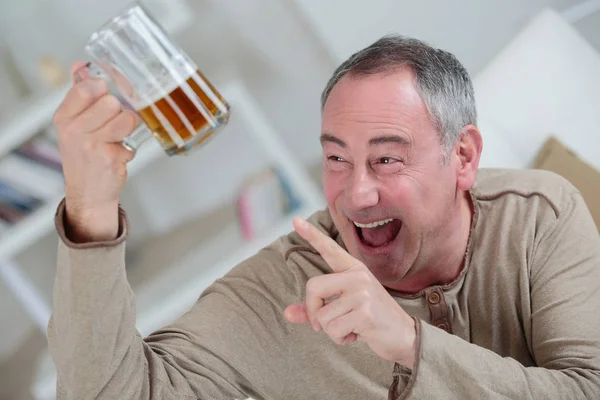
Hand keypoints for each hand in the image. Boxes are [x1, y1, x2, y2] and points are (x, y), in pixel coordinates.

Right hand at [53, 61, 137, 241]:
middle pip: (110, 101)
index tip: (105, 93)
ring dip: (128, 126)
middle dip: (118, 110)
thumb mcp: (73, 124)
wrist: (88, 193)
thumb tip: (80, 66)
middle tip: (113, 123)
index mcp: (64, 118)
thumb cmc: (84, 156)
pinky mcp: (111, 158)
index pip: (85, 88)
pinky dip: (130, 147)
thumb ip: (78, 94)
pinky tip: (119, 153)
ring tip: (119, 136)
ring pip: (126, 118)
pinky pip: (132, 140)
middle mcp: (75, 130)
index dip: (101, 87)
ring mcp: (93, 145)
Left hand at [284, 218, 416, 367]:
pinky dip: (341, 339)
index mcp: (353, 270)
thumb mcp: (343, 310)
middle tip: (324, 324)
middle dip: (313, 311)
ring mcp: (363, 293)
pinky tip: (358, 334)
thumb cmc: (370, 321)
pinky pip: (334, 330)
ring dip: (332, 331)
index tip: (296, 220)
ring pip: (322, 316)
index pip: (330, 249)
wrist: (404, 336)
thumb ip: (315, 309)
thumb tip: (286, 313)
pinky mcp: (365, 313)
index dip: (312, 235)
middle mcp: (358, 276)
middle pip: (313, 287)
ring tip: (352, 327)